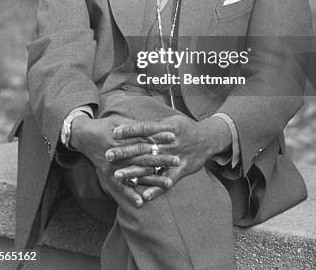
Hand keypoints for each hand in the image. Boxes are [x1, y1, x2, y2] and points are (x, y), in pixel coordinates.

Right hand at [70, 115, 178, 205]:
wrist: (84, 136)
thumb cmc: (106, 126)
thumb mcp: (122, 121)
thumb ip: (138, 126)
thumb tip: (158, 126)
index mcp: (124, 138)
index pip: (145, 138)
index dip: (159, 137)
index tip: (174, 137)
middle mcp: (120, 153)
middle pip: (144, 156)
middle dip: (162, 159)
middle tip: (177, 160)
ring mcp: (114, 166)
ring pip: (137, 174)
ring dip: (153, 179)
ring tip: (169, 183)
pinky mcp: (108, 175)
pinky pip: (120, 188)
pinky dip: (129, 195)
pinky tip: (141, 202)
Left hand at [108, 115, 231, 200]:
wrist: (208, 139)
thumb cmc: (185, 128)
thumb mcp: (171, 120)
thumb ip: (154, 124)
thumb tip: (134, 123)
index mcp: (166, 128)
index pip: (145, 127)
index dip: (130, 130)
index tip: (114, 132)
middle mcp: (169, 143)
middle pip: (144, 147)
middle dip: (125, 151)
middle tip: (108, 154)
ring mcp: (175, 158)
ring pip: (152, 166)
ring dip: (134, 171)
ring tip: (118, 175)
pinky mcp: (181, 171)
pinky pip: (167, 181)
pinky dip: (156, 188)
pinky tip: (144, 195)